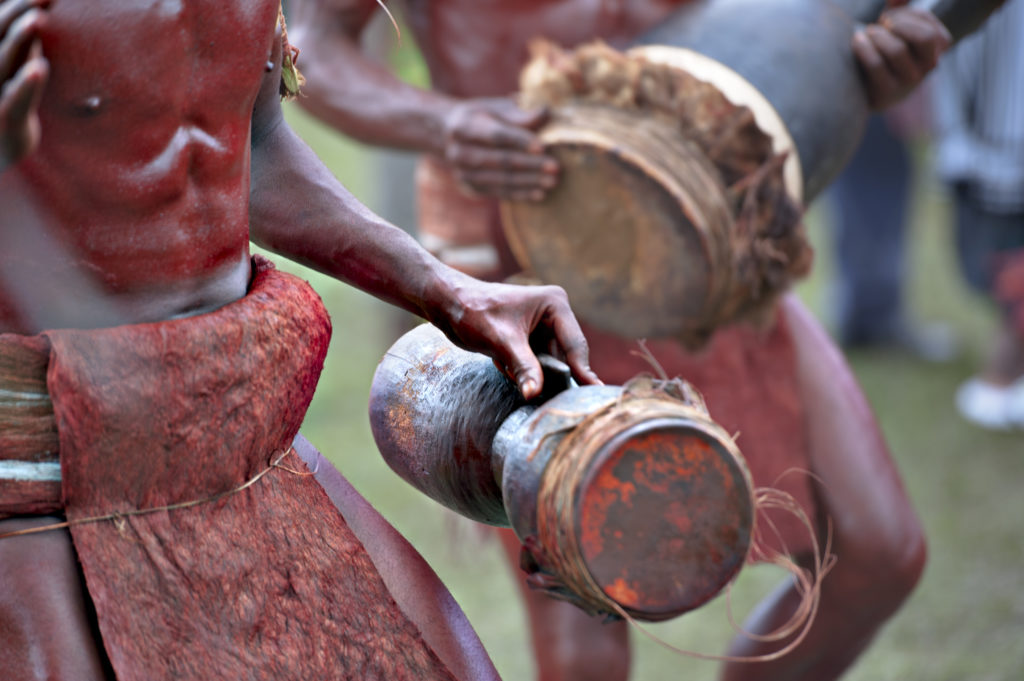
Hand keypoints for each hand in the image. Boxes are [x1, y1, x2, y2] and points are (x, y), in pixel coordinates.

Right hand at [1, 0, 49, 171]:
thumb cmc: (6, 104)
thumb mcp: (14, 71)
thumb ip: (24, 47)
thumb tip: (36, 11)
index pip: (0, 24)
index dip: (17, 6)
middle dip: (19, 12)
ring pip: (3, 62)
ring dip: (20, 39)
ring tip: (37, 18)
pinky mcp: (4, 120)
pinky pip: (15, 100)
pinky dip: (27, 84)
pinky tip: (40, 67)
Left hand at [429, 276, 600, 399]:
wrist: (447, 305)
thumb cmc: (473, 312)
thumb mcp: (501, 342)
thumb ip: (523, 367)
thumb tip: (535, 394)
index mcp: (555, 305)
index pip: (575, 345)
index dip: (582, 371)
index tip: (592, 393)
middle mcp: (554, 315)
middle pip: (565, 357)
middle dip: (550, 375)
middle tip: (543, 396)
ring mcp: (542, 328)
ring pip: (549, 364)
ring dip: (532, 375)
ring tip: (509, 369)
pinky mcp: (529, 340)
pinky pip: (535, 365)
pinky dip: (521, 372)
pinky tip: (503, 365)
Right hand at [441, 97, 559, 201]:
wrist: (451, 135)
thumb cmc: (482, 117)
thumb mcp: (496, 108)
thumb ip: (519, 114)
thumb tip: (545, 114)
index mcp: (464, 125)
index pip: (496, 135)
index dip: (520, 141)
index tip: (543, 147)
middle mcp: (459, 151)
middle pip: (500, 160)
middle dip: (530, 164)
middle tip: (555, 167)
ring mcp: (463, 172)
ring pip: (501, 179)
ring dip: (529, 181)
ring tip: (552, 181)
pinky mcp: (472, 187)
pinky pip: (499, 192)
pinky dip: (520, 194)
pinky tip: (539, 194)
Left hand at [852, 0, 951, 109]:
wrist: (865, 88)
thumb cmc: (883, 50)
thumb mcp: (896, 27)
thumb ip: (900, 8)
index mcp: (938, 47)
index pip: (929, 21)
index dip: (906, 14)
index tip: (890, 20)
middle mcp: (929, 66)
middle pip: (925, 37)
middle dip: (898, 24)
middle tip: (881, 25)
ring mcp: (909, 82)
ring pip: (897, 50)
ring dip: (877, 35)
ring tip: (867, 34)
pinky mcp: (887, 93)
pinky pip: (876, 64)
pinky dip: (864, 47)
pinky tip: (857, 41)